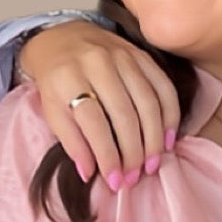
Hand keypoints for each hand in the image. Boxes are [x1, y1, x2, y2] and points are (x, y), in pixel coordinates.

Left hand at [18, 20, 180, 188]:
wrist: (62, 39)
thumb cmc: (57, 82)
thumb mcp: (51, 111)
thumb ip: (70, 141)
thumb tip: (89, 173)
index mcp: (69, 77)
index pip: (94, 122)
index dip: (107, 155)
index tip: (114, 181)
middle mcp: (98, 63)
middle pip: (124, 114)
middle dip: (133, 152)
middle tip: (134, 178)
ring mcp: (123, 56)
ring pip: (148, 102)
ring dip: (154, 138)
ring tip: (152, 165)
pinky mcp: (141, 55)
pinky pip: (163, 86)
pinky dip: (170, 115)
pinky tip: (168, 139)